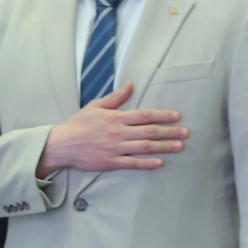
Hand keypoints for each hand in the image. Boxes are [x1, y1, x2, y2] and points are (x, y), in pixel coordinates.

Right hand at [36, 82, 187, 177]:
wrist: (62, 144)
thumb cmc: (78, 124)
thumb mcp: (95, 106)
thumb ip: (114, 97)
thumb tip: (130, 85)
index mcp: (115, 118)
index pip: (144, 115)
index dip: (162, 115)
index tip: (176, 116)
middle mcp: (118, 133)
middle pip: (149, 132)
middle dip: (170, 132)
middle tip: (186, 133)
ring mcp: (115, 148)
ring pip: (144, 147)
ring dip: (164, 147)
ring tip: (179, 147)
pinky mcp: (111, 162)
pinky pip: (132, 163)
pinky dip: (147, 163)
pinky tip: (159, 162)